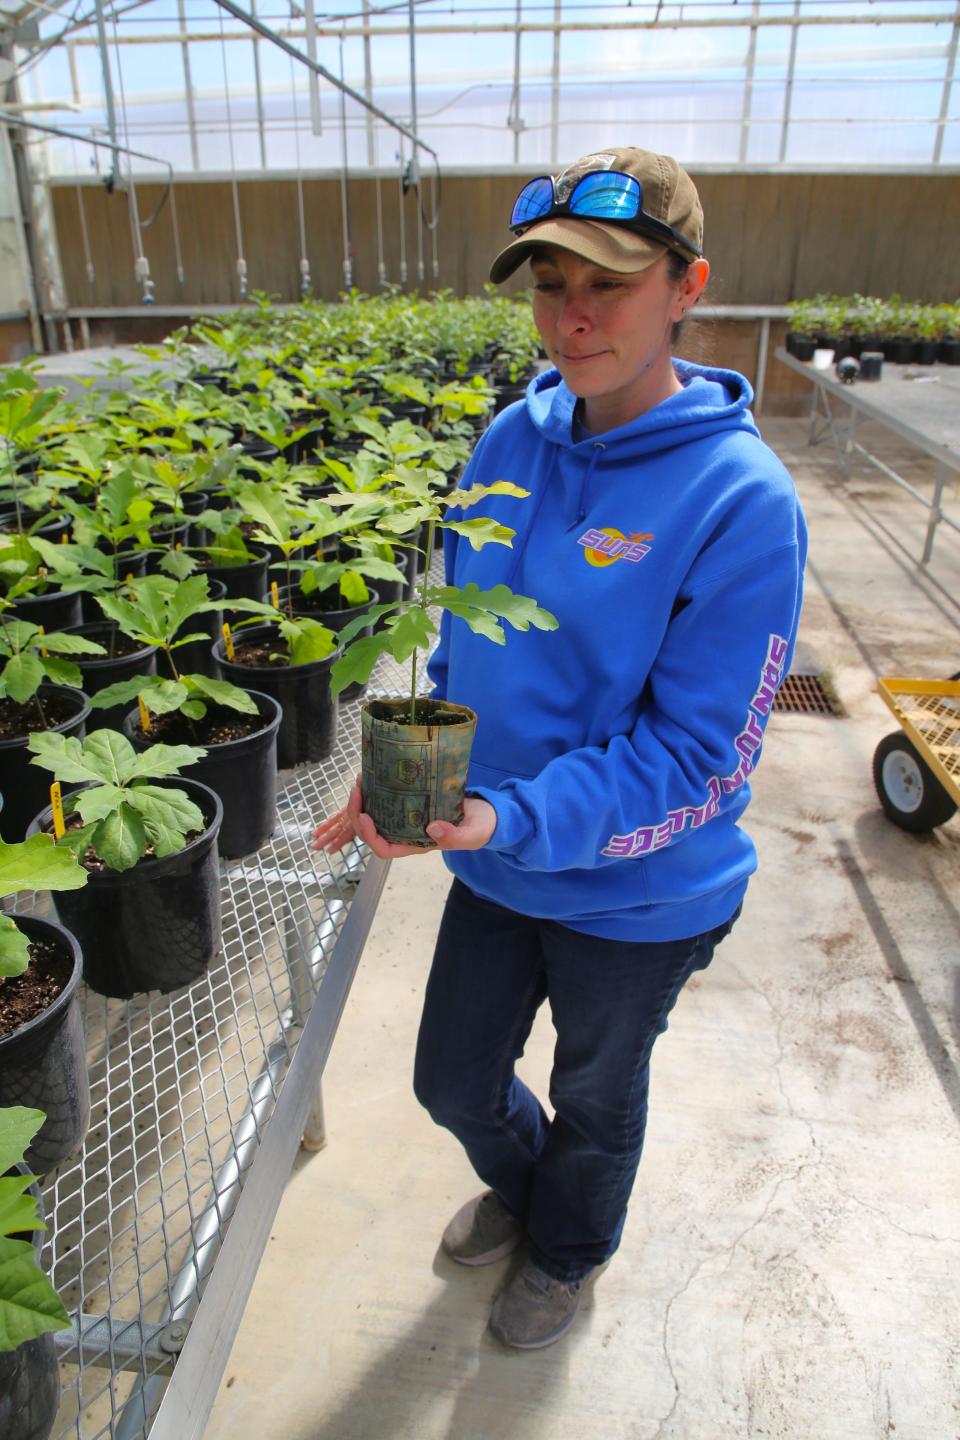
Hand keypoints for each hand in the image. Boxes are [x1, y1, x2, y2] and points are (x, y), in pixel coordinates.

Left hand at [311, 777, 496, 858]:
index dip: (369, 836)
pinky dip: (378, 789)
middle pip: (373, 831)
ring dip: (364, 800)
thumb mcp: (472, 834)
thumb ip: (454, 836)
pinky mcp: (412, 803)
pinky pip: (387, 800)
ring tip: (362, 778)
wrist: (488, 814)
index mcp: (417, 844)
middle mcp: (407, 833)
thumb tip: (431, 828)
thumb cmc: (480, 827)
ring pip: (376, 815)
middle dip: (358, 813)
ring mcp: (408, 819)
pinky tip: (376, 773)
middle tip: (357, 789)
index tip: (364, 815)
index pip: (384, 848)